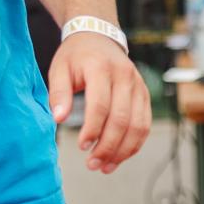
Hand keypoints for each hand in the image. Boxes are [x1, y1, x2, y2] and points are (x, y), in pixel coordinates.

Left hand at [47, 31, 151, 173]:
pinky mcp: (144, 95)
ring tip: (104, 166)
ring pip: (138, 126)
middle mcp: (125, 76)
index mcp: (101, 68)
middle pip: (122, 119)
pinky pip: (144, 124)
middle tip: (91, 164)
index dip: (92, 129)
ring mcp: (138, 86)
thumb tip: (58, 119)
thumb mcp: (59, 69)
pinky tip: (118, 157)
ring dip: (122, 151)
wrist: (98, 36)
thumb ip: (58, 93)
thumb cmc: (75, 56)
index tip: (81, 146)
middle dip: (107, 146)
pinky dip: (134, 145)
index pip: (101, 105)